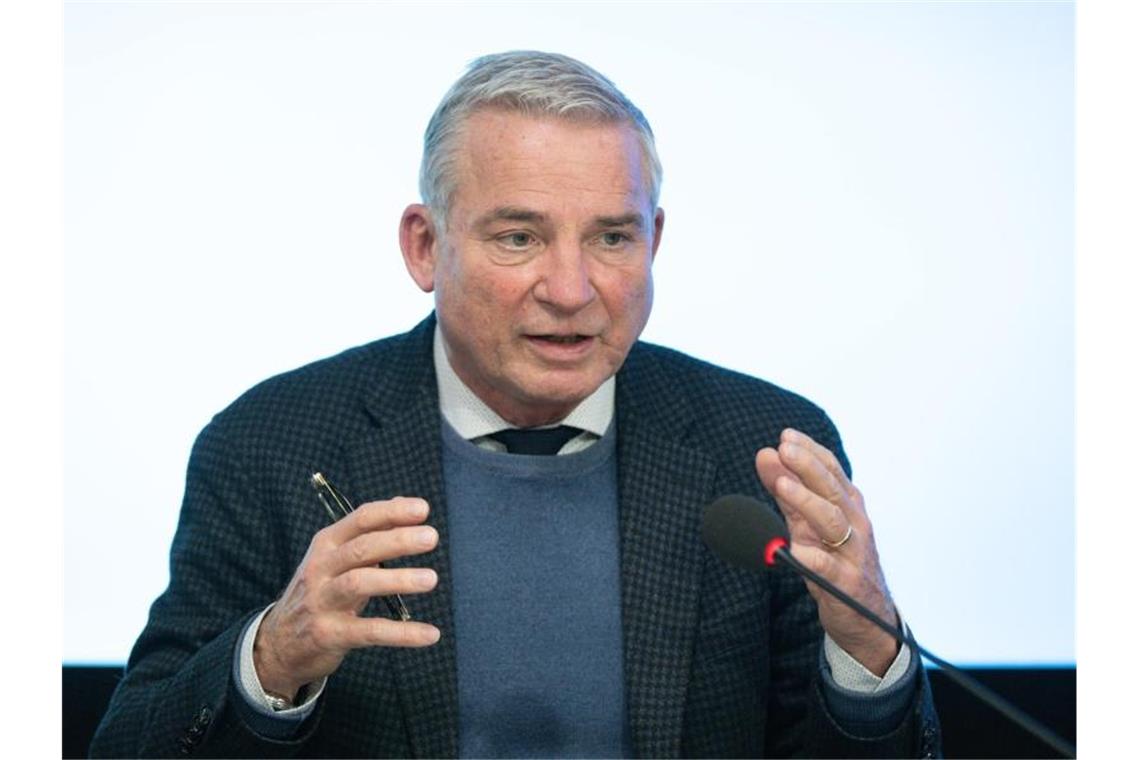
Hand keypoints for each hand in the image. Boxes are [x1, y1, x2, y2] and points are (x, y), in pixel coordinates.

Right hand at [254, 497, 440, 698]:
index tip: (423, 509)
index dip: (391, 512)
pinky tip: (430, 634)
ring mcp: (322, 601)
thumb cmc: (319, 592)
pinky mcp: (329, 634)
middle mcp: (321, 568)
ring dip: (397, 579)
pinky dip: (402, 633)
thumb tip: (403, 503)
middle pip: (361, 548)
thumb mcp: (335, 558)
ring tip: (431, 579)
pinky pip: (370, 631)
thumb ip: (368, 533)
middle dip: (397, 540)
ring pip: (360, 584)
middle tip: (431, 537)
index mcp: (326, 544)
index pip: (360, 519)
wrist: (279, 642)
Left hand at [755, 428, 898, 675]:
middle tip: (783, 449)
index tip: (786, 436)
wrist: (866, 617)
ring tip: (782, 485)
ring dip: (806, 501)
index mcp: (847, 506)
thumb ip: (787, 492)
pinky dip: (812, 557)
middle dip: (807, 466)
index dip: (810, 451)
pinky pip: (828, 568)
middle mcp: (854, 524)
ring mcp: (852, 553)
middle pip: (832, 490)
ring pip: (832, 522)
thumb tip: (766, 455)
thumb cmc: (834, 561)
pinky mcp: (846, 583)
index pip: (831, 471)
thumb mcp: (808, 524)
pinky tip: (795, 549)